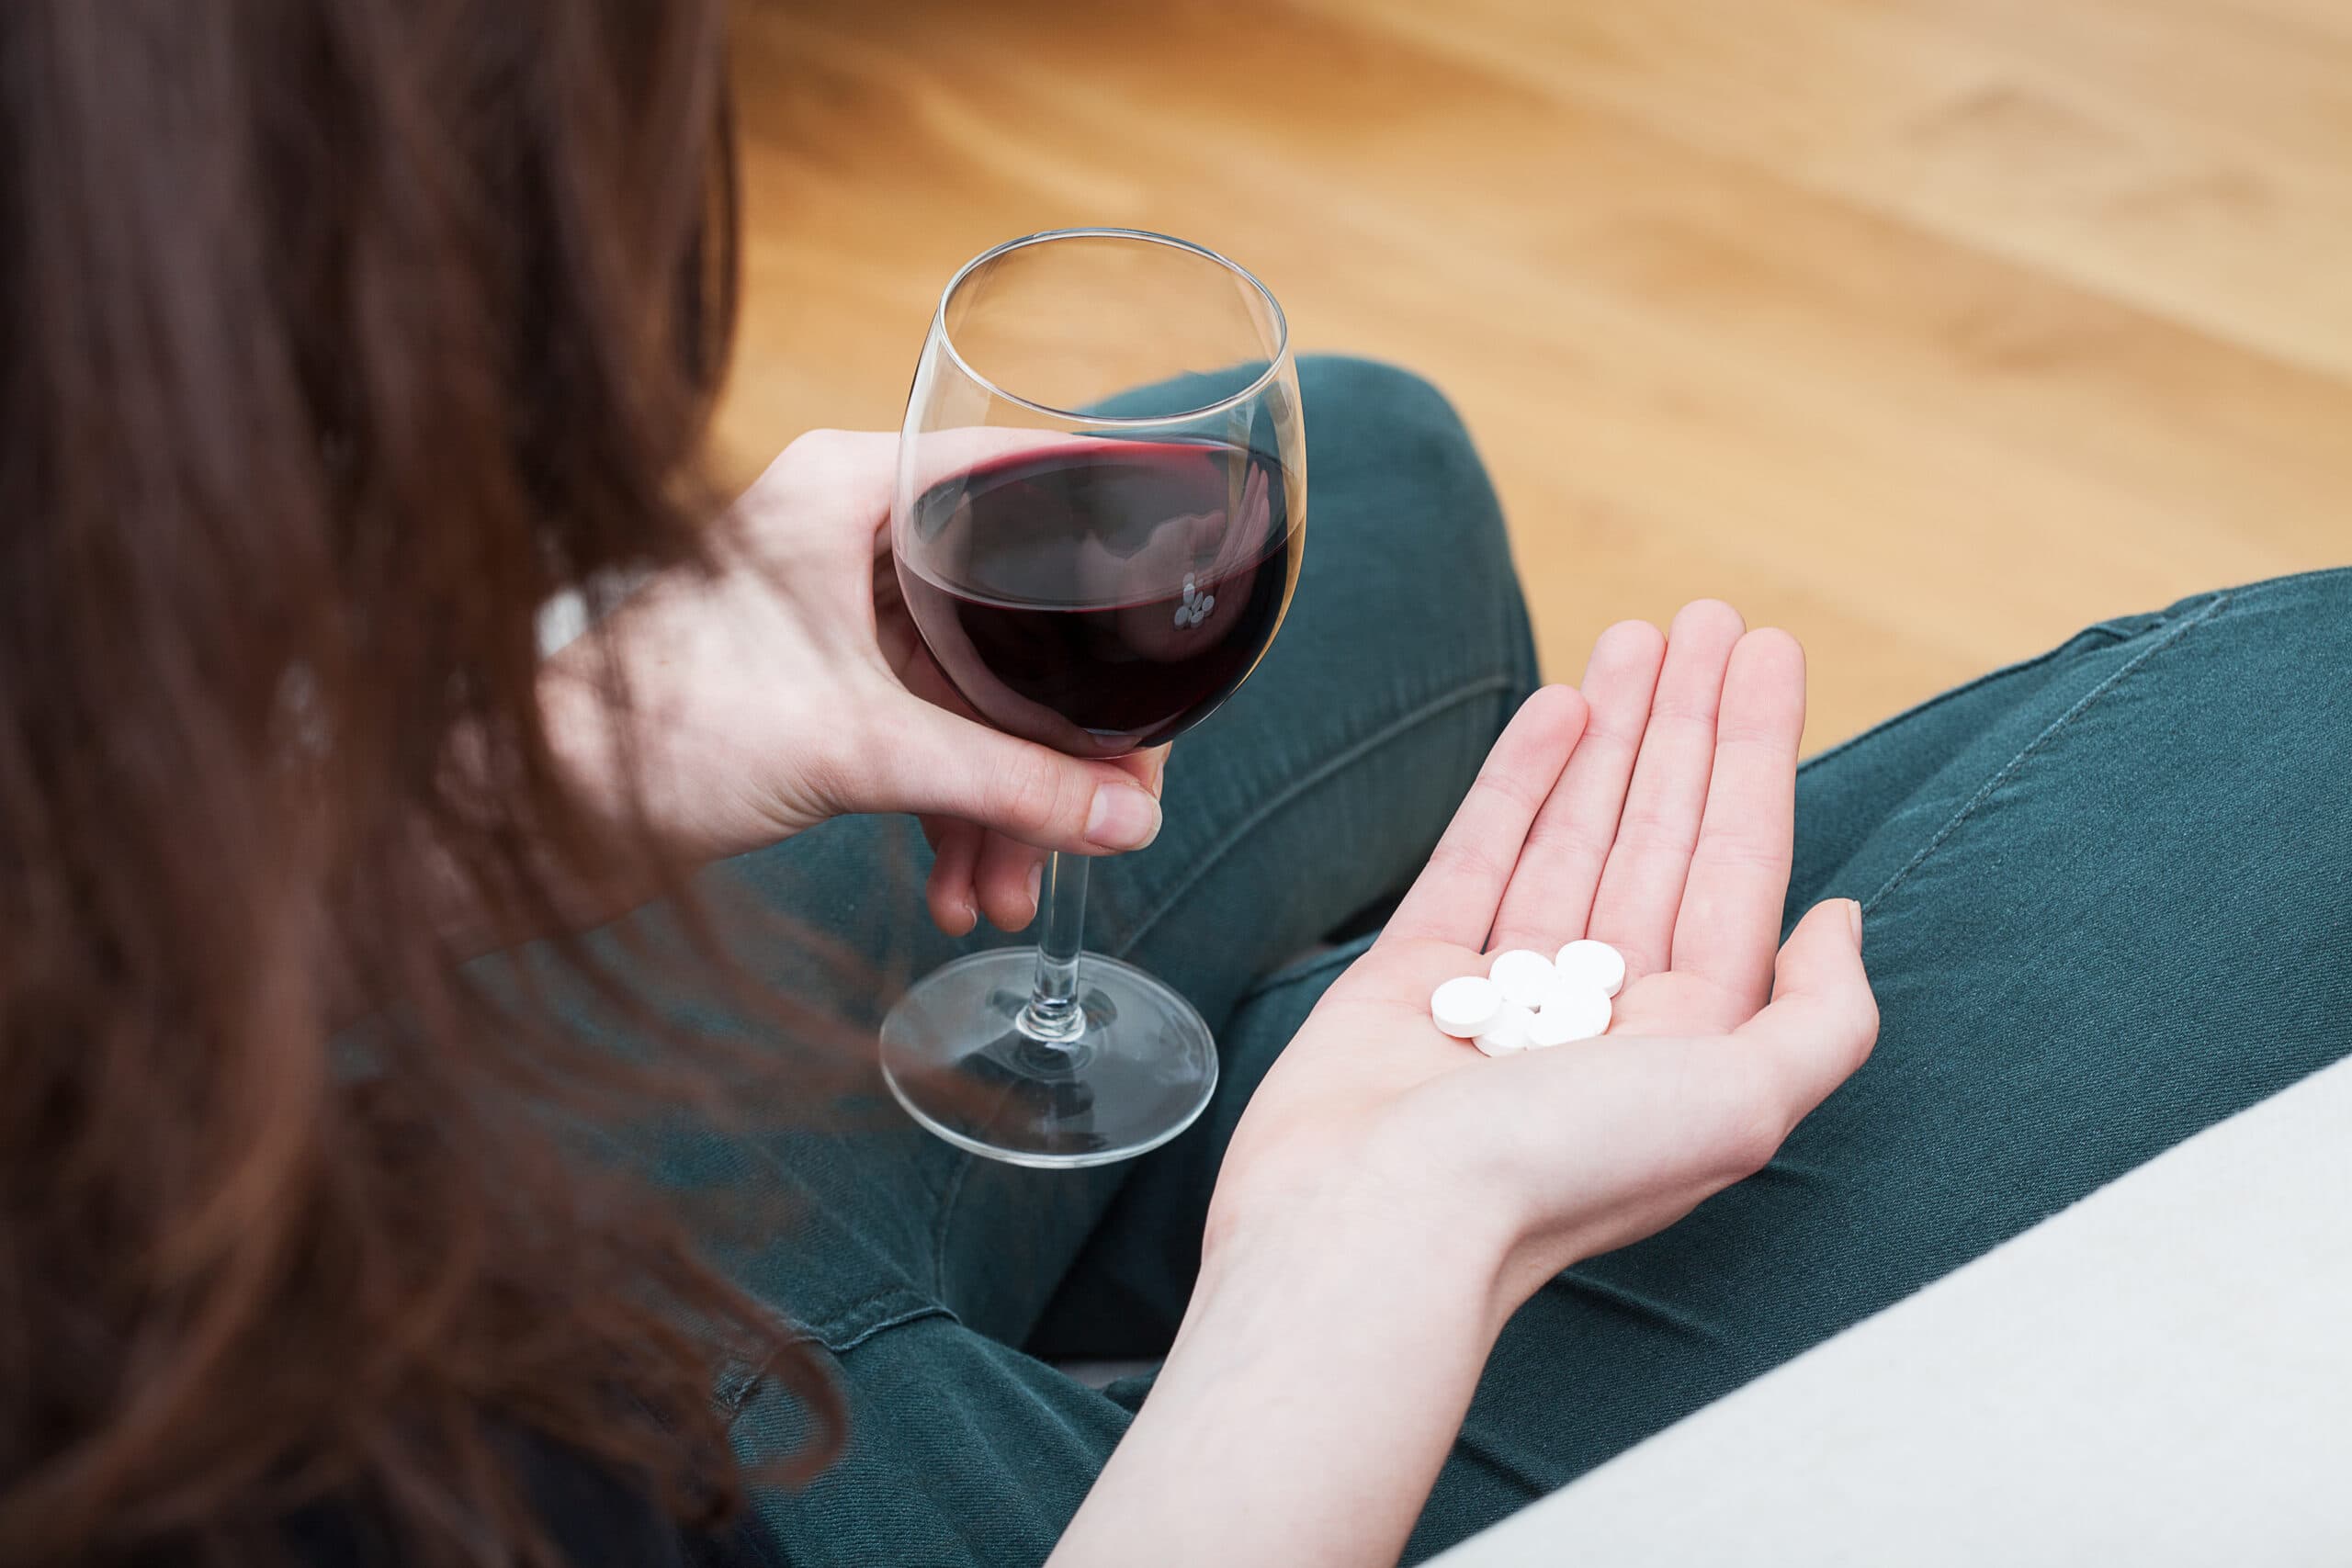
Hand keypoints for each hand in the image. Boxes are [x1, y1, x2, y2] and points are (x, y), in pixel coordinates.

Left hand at [541, 431, 1166, 933]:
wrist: (534, 814)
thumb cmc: (655, 732)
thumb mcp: (858, 749)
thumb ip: (1006, 781)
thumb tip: (1128, 816)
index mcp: (854, 488)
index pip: (1023, 481)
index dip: (1104, 544)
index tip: (1169, 610)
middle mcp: (850, 536)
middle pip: (1014, 614)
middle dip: (1057, 736)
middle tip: (1106, 812)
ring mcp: (837, 618)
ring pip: (973, 695)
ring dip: (1005, 798)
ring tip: (1011, 892)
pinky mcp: (821, 692)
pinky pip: (927, 740)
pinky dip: (952, 811)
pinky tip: (961, 888)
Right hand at [1208, 601, 1877, 1318]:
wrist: (1375, 1225)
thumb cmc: (1557, 1177)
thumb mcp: (1743, 1103)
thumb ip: (1821, 1017)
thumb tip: (1842, 922)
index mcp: (1691, 1046)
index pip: (1737, 865)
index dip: (1757, 753)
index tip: (1765, 654)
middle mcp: (1607, 1017)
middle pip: (1660, 833)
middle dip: (1688, 722)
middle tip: (1704, 617)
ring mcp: (1506, 995)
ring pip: (1574, 833)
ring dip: (1612, 731)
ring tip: (1635, 635)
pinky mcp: (1413, 979)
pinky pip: (1478, 858)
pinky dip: (1520, 781)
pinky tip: (1557, 710)